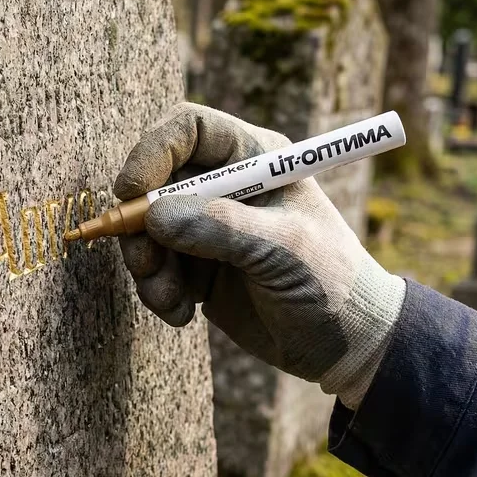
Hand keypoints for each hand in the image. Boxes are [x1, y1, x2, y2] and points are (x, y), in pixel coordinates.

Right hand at [115, 102, 405, 409]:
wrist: (344, 345)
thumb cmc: (331, 284)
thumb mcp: (284, 250)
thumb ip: (220, 227)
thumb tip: (155, 215)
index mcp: (254, 161)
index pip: (189, 131)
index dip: (153, 152)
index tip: (132, 192)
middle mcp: (225, 187)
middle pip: (155, 183)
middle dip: (140, 225)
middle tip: (144, 263)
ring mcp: (208, 228)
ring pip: (147, 231)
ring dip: (148, 267)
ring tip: (170, 300)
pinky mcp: (198, 266)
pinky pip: (156, 267)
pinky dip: (158, 291)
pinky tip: (183, 313)